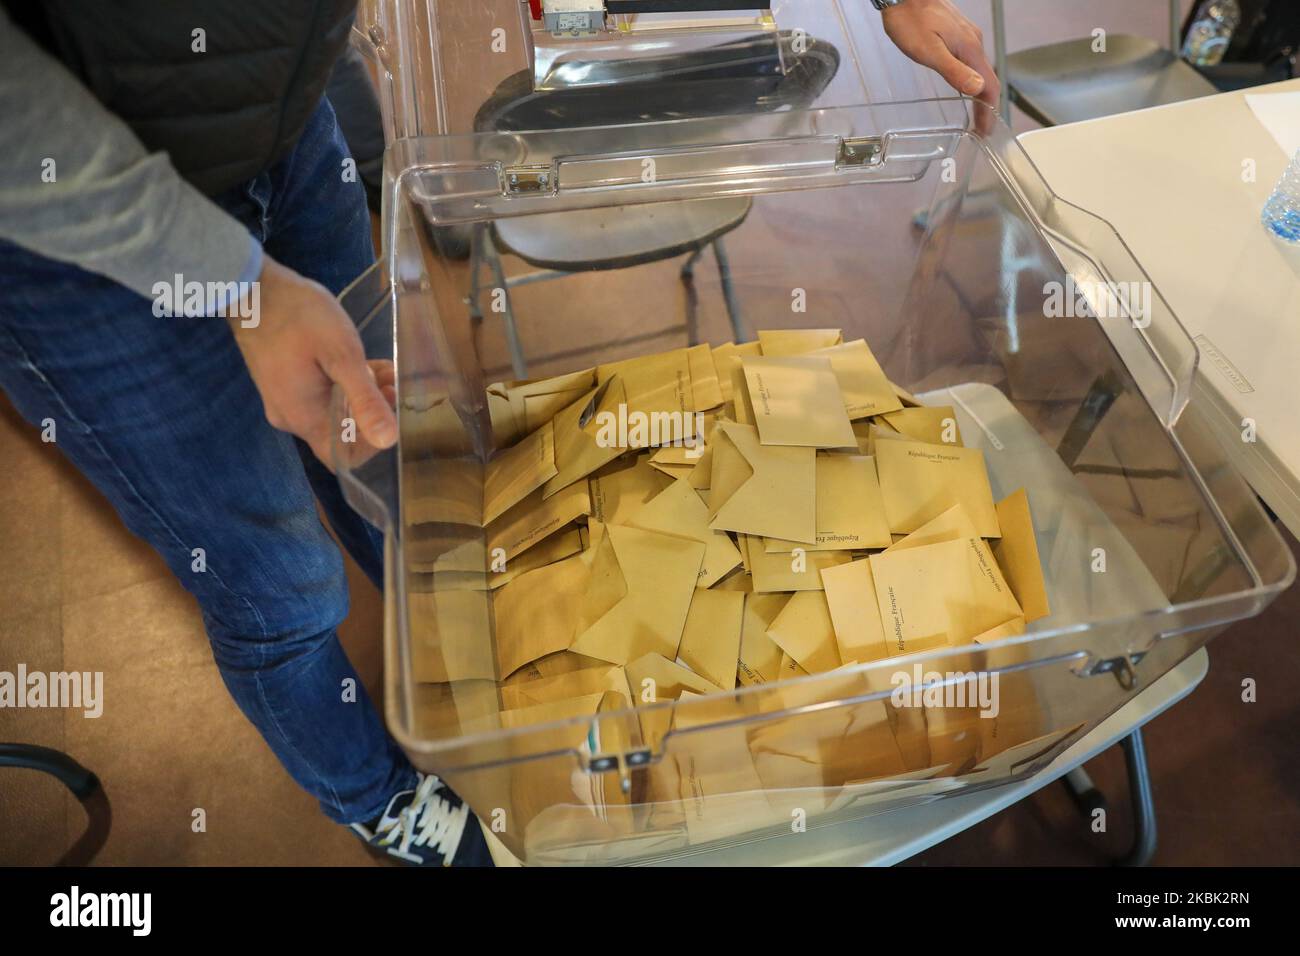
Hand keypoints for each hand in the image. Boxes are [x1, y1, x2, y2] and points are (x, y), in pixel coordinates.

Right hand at [230, 255, 397, 467]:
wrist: (253, 287)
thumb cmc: (299, 317)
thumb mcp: (341, 355)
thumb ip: (364, 399)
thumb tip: (388, 440)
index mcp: (303, 418)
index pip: (342, 456)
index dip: (372, 443)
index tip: (391, 412)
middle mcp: (291, 416)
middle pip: (339, 432)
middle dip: (372, 412)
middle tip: (392, 385)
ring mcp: (284, 399)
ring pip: (332, 411)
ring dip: (361, 395)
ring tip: (385, 369)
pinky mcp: (284, 381)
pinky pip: (319, 395)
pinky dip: (344, 384)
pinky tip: (363, 362)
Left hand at [881, 0, 999, 126]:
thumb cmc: (911, 20)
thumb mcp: (929, 51)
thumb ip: (954, 71)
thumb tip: (977, 88)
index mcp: (970, 50)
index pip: (989, 87)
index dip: (989, 112)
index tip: (986, 131)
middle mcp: (974, 43)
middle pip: (987, 80)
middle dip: (986, 107)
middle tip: (980, 129)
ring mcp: (967, 37)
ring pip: (980, 70)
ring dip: (980, 94)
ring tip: (975, 114)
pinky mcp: (957, 33)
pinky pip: (971, 61)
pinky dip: (972, 79)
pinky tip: (964, 85)